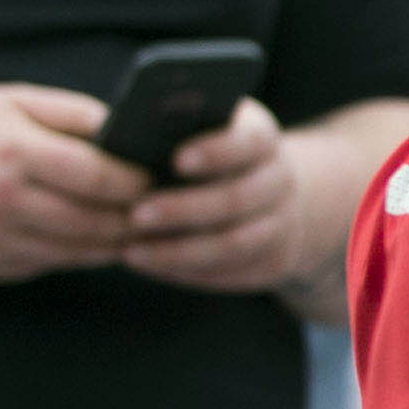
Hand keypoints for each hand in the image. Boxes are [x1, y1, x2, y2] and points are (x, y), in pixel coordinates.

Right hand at [0, 82, 141, 283]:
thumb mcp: (14, 102)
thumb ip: (77, 116)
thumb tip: (137, 134)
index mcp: (11, 153)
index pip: (97, 177)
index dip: (137, 182)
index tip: (159, 178)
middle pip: (94, 223)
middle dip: (136, 219)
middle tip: (164, 210)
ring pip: (78, 254)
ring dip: (114, 243)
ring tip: (138, 227)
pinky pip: (48, 265)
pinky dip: (76, 254)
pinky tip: (93, 239)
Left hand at [122, 102, 308, 293]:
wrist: (270, 199)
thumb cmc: (211, 162)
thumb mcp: (202, 137)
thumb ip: (174, 137)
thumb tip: (126, 150)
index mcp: (261, 139)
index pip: (248, 141)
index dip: (216, 151)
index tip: (176, 160)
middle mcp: (280, 180)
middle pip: (237, 197)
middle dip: (184, 209)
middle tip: (135, 215)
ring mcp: (282, 223)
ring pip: (234, 243)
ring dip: (180, 250)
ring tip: (133, 252)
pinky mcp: (273, 261)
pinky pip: (231, 271)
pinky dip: (187, 270)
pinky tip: (150, 264)